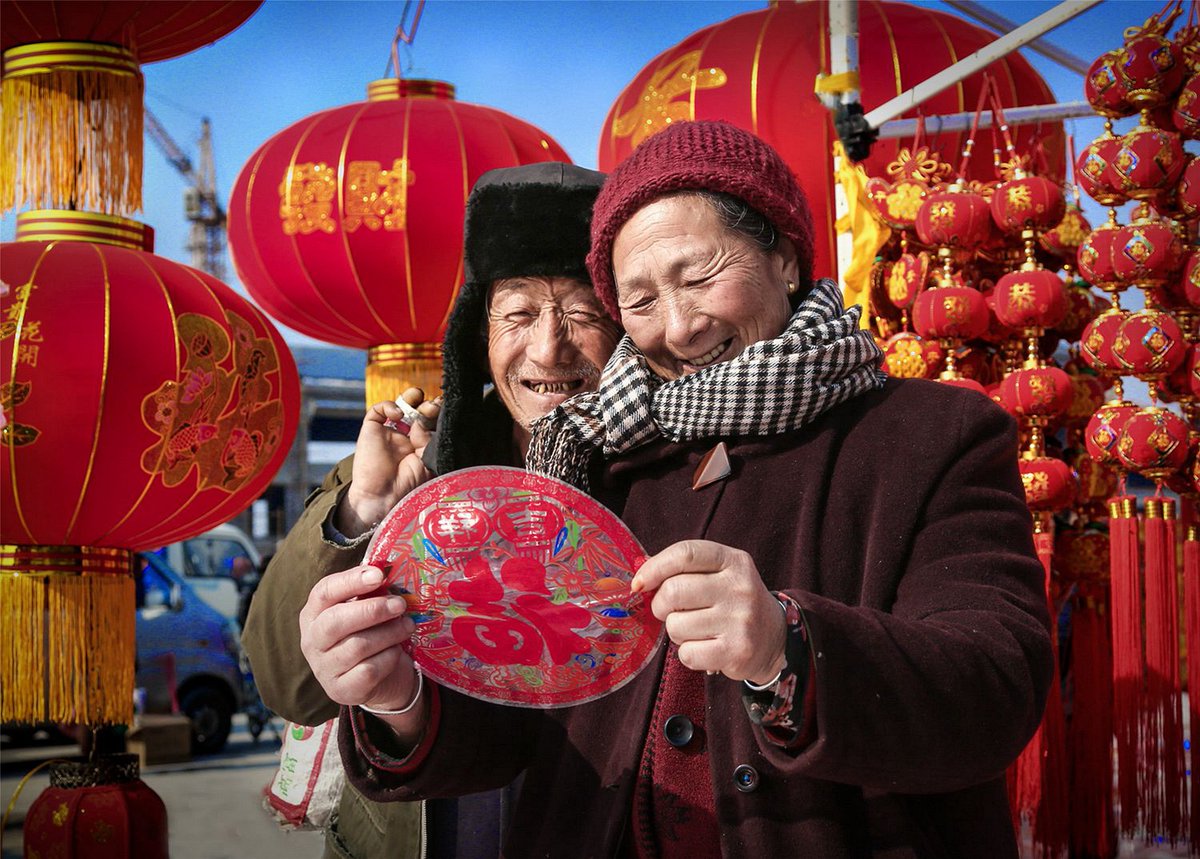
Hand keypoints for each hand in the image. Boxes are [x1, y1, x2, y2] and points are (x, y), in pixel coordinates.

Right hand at [299, 565, 423, 725]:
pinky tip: (397, 651)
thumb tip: (385, 570)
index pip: (324, 592)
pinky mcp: (341, 690)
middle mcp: (312, 641)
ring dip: (389, 633)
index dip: (351, 581)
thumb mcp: (368, 611)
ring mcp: (323, 668)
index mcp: (314, 614)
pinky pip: (368, 670)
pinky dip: (388, 658)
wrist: (380, 679)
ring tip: (407, 625)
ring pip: (357, 646)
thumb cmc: (371, 634)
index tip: (379, 574)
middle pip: (335, 621)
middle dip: (372, 610)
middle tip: (400, 604)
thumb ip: (371, 593)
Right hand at [337, 387, 441, 535]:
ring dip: (411, 398)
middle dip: (427, 405)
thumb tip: (421, 422)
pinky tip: (398, 415)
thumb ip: (427, 439)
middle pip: (418, 411)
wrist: (384, 497)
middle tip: (434, 406)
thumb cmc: (408, 485)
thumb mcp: (427, 461)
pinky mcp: (371, 430)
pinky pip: (378, 410)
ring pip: (399, 406)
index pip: (431, 422)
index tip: (445, 408)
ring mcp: (389, 433)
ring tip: (418, 397)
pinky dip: (389, 406)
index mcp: (422, 445)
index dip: (437, 414)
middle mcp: (406, 437)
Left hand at [632, 540, 785, 684]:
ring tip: (695, 630)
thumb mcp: (719, 574)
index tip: (640, 583)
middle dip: (660, 605)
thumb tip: (640, 577)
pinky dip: (687, 653)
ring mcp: (740, 620)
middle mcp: (739, 587)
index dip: (654, 567)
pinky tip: (704, 648)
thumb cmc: (732, 602)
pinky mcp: (736, 651)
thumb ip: (685, 570)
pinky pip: (687, 654)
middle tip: (669, 611)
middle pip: (673, 591)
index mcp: (733, 561)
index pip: (685, 554)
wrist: (774, 638)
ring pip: (676, 625)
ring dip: (676, 631)